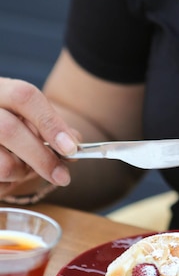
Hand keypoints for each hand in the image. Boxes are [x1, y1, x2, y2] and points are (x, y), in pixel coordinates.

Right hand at [0, 78, 79, 197]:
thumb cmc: (16, 129)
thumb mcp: (33, 121)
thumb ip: (53, 129)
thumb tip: (74, 145)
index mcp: (0, 91)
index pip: (24, 97)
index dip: (51, 124)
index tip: (71, 149)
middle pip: (10, 131)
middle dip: (43, 158)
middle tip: (63, 177)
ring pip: (4, 164)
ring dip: (23, 173)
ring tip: (24, 168)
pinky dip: (10, 184)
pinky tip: (8, 175)